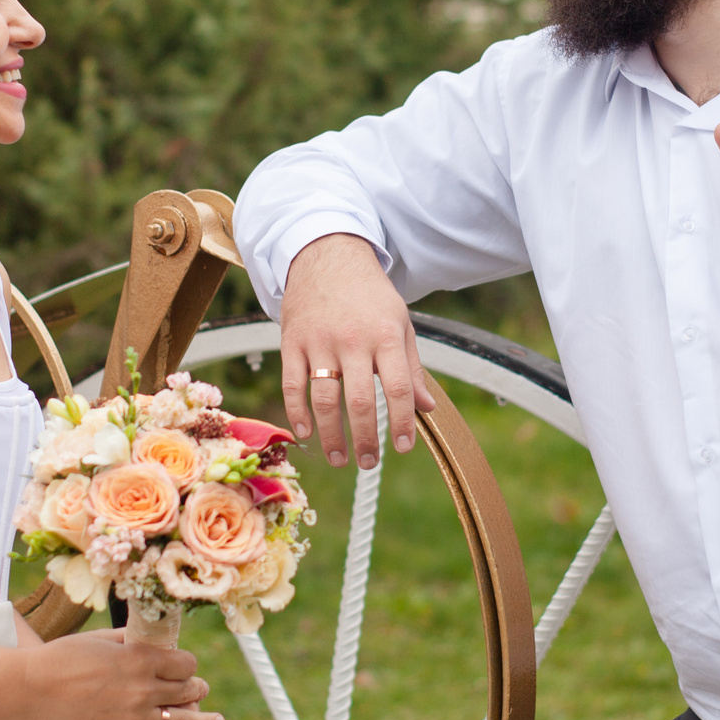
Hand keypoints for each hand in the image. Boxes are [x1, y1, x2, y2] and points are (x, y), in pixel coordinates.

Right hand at [21, 628, 221, 719]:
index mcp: (139, 658)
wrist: (32, 689)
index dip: (188, 667)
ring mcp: (135, 718)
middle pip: (188, 691)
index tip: (184, 670)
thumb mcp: (101, 639)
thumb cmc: (62, 659)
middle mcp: (143, 688)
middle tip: (198, 694)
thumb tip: (151, 637)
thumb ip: (130, 640)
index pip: (186, 664)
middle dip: (196, 692)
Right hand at [278, 233, 435, 469]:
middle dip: (367, 438)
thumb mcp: (401, 323)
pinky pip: (293, 385)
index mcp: (386, 335)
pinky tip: (308, 434)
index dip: (402, 423)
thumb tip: (427, 408)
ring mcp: (319, 342)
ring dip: (332, 436)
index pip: (399, 388)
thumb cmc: (370, 296)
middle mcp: (353, 340)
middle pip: (360, 401)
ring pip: (325, 399)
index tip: (403, 448)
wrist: (327, 255)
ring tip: (341, 459)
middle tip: (370, 464)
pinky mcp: (293, 342)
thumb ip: (412, 367)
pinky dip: (299, 413)